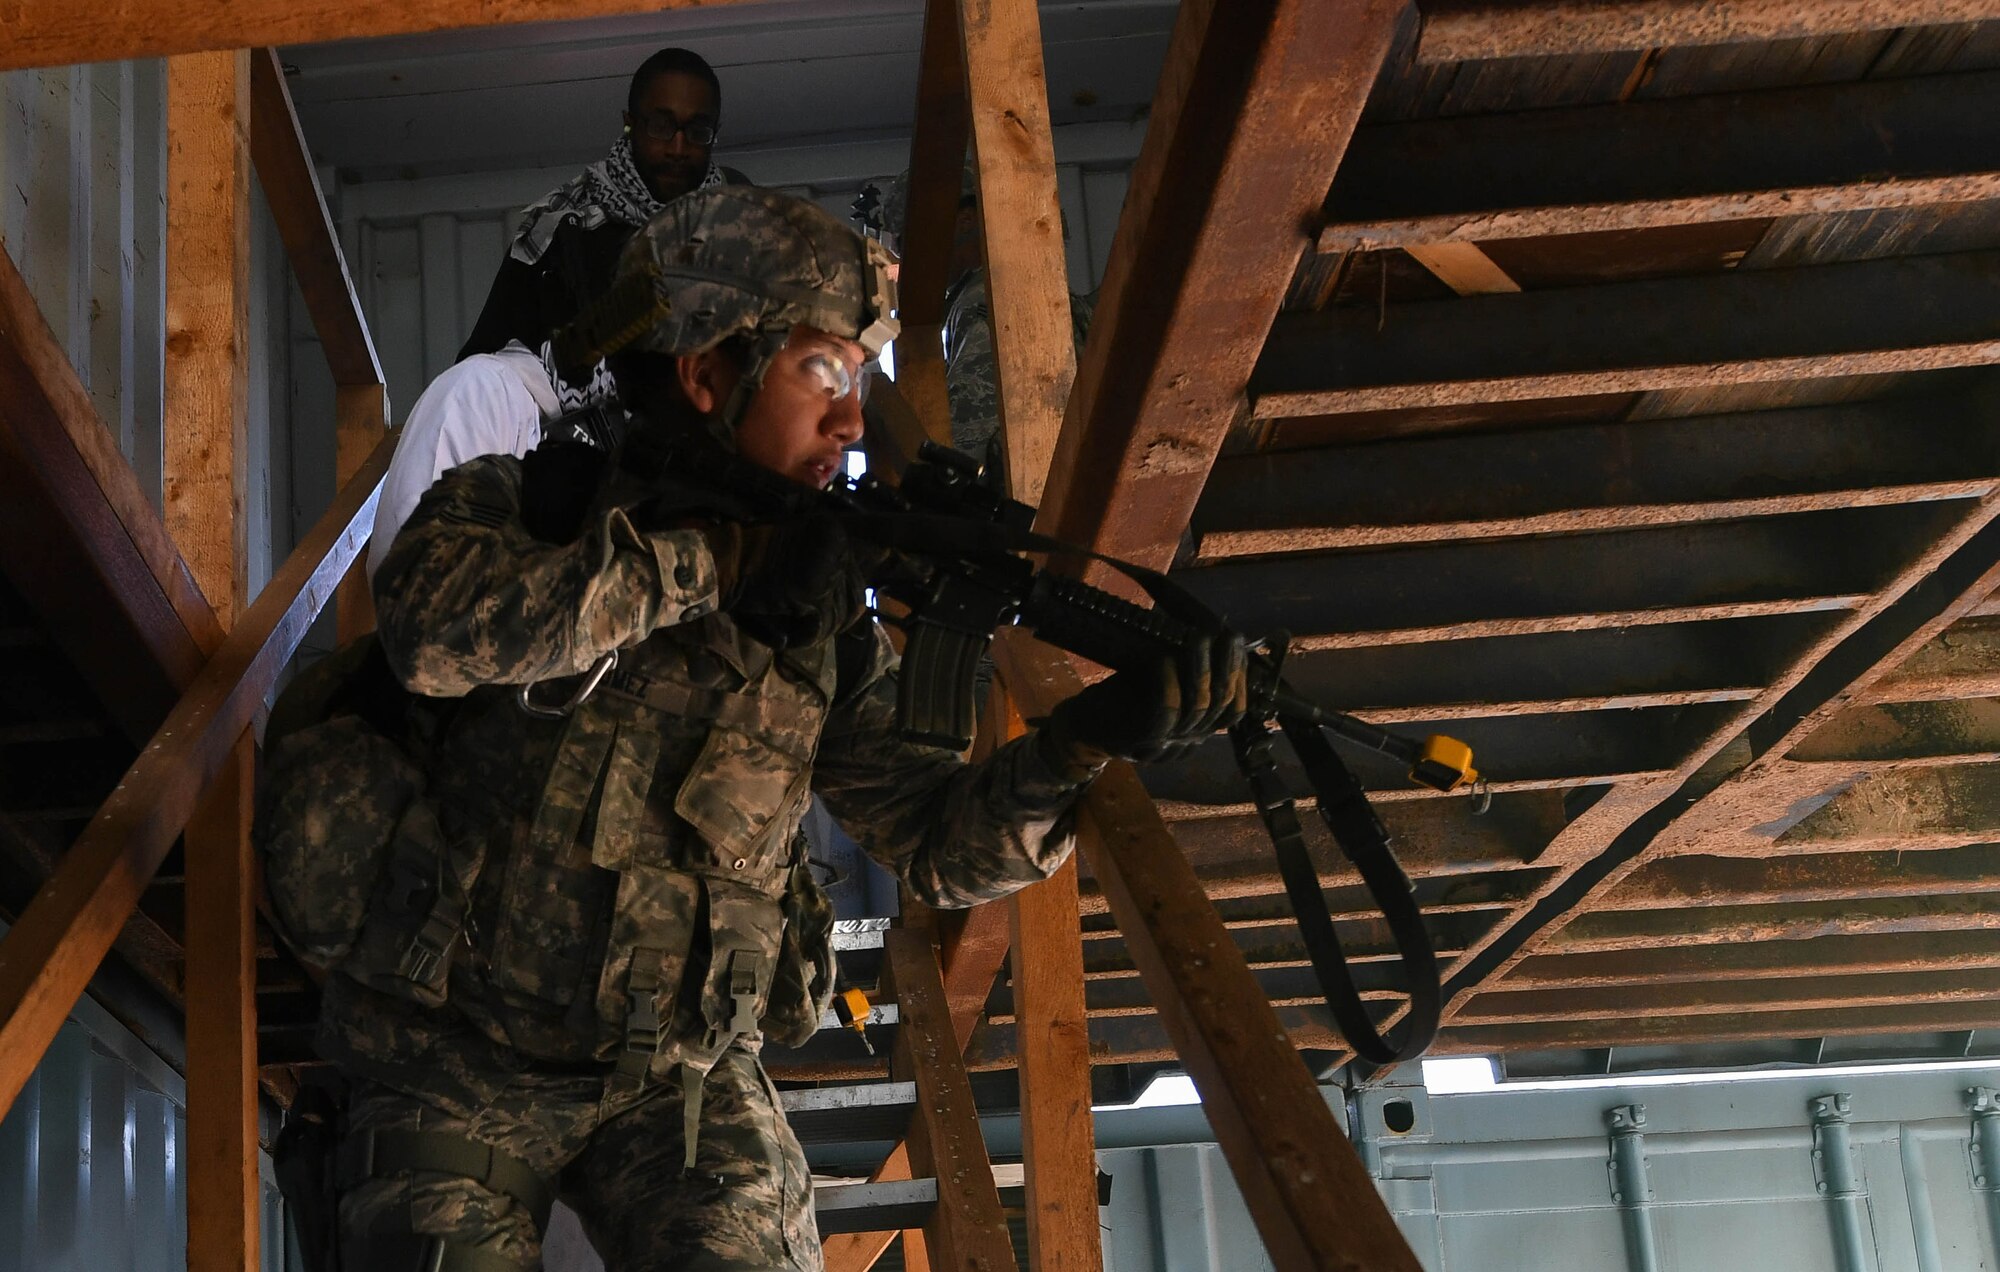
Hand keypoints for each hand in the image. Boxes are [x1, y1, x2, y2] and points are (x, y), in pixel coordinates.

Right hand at [703, 512, 868, 646]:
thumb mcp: (794, 554)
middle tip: (803, 627)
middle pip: (853, 601)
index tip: (814, 614)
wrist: (721, 563)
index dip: (838, 605)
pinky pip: (820, 626)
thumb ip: (828, 571)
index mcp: (834, 533)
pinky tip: (787, 634)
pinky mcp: (813, 591)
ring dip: (816, 631)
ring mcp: (826, 568)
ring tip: (792, 631)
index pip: (856, 581)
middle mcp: (837, 546)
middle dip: (830, 621)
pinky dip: (804, 637)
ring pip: (838, 617)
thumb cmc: (751, 562)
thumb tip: (861, 597)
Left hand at [1042, 627, 1247, 770]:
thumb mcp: (1159, 684)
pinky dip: (1169, 682)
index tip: (1238, 644)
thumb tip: (1210, 627)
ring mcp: (1165, 746)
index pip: (1234, 711)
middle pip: (1221, 707)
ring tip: (1200, 637)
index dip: (1240, 677)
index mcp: (1195, 734)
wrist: (1078, 728)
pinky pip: (1165, 711)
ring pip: (1197, 707)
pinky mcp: (1140, 739)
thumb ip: (1185, 670)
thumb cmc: (1119, 699)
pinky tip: (1166, 658)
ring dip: (1200, 668)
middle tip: (1227, 633)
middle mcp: (1185, 745)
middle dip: (1228, 667)